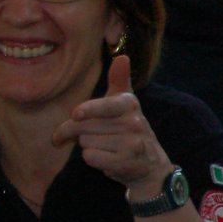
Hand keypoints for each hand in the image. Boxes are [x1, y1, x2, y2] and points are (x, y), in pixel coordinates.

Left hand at [51, 55, 168, 192]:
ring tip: (104, 145)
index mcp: (129, 104)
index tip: (76, 114)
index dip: (89, 110)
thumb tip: (122, 57)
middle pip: (84, 126)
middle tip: (72, 135)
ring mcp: (132, 144)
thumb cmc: (128, 128)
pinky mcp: (126, 162)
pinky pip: (91, 158)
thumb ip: (119, 80)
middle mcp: (134, 122)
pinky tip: (106, 157)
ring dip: (87, 145)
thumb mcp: (125, 103)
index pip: (105, 105)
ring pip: (86, 142)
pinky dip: (92, 159)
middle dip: (73, 131)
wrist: (149, 164)